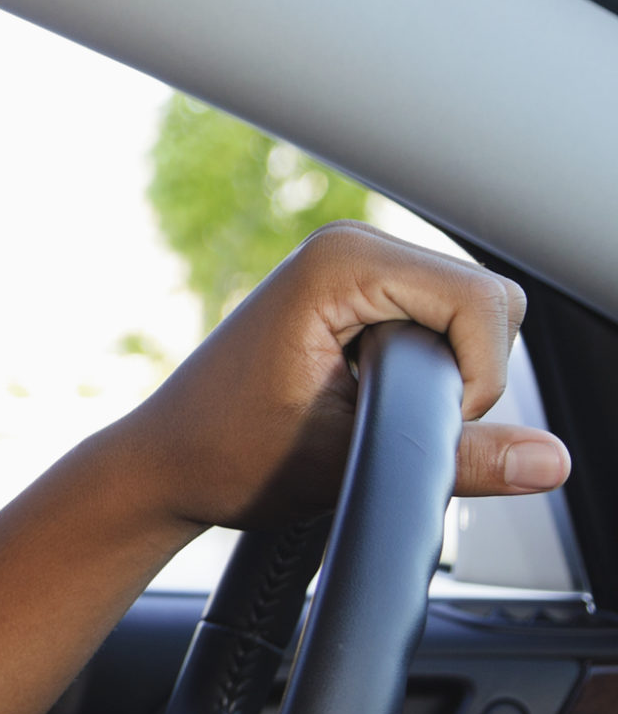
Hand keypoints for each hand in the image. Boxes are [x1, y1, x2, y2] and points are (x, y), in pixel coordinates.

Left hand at [116, 222, 568, 533]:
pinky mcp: (355, 293)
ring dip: (444, 375)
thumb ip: (464, 459)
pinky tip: (371, 395)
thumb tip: (550, 462)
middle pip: (489, 305)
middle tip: (385, 419)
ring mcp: (352, 266)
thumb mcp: (352, 464)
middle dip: (464, 374)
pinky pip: (439, 323)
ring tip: (368, 409)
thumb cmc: (227, 457)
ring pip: (471, 317)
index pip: (485, 303)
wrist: (163, 465)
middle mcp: (348, 247)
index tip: (418, 423)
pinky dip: (428, 368)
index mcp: (342, 264)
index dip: (477, 378)